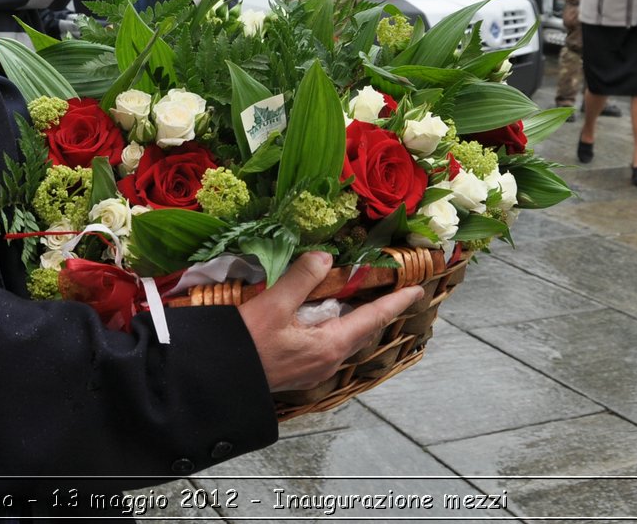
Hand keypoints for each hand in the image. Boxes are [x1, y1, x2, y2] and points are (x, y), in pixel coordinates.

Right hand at [238, 251, 422, 392]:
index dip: (395, 302)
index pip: (372, 318)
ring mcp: (313, 368)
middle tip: (389, 288)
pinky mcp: (298, 369)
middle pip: (361, 329)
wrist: (219, 380)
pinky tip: (322, 314)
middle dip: (375, 308)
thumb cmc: (246, 344)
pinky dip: (333, 324)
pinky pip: (326, 343)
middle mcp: (328, 361)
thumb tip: (326, 257)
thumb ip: (302, 277)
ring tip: (357, 296)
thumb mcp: (274, 304)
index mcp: (330, 346)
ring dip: (352, 316)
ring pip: (343, 337)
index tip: (417, 290)